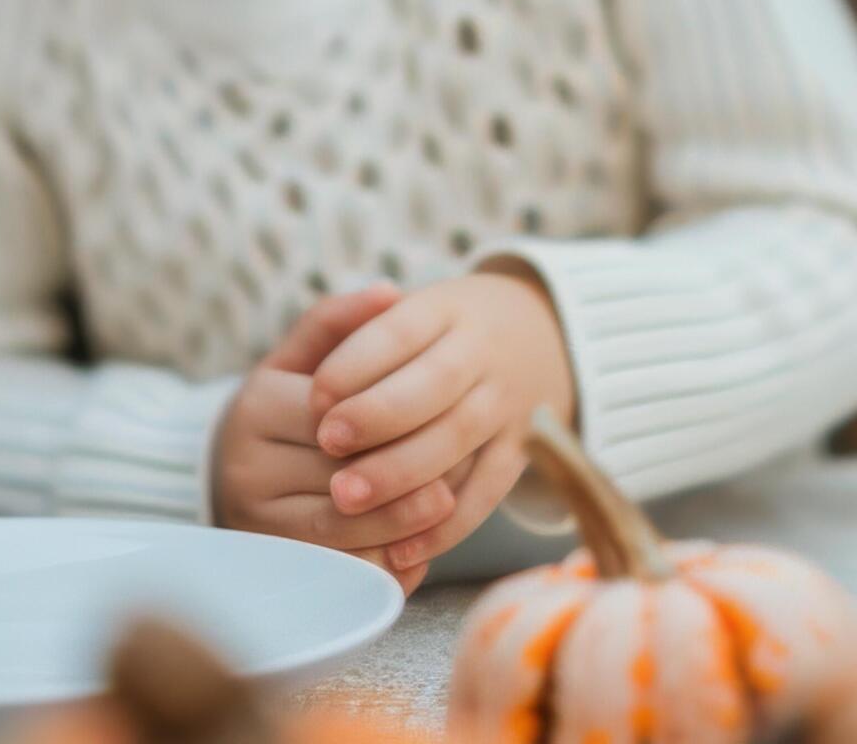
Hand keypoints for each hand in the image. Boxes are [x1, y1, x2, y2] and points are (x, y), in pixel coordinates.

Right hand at [209, 287, 453, 590]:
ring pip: (333, 527)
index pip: (330, 417)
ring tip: (442, 512)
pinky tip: (414, 552)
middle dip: (397, 477)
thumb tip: (391, 293)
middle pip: (334, 474)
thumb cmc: (284, 405)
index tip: (438, 419)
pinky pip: (329, 568)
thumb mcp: (301, 356)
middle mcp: (246, 465)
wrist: (230, 466)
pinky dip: (374, 564)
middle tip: (452, 478)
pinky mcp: (270, 559)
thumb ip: (341, 322)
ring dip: (392, 526)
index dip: (384, 423)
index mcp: (256, 406)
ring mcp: (254, 519)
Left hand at [306, 267, 575, 572]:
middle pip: (434, 383)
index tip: (315, 397)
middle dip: (377, 416)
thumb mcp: (409, 309)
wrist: (542, 336)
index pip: (401, 331)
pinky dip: (445, 526)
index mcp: (447, 309)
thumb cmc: (444, 331)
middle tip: (328, 444)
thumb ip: (356, 334)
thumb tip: (314, 385)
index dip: (356, 364)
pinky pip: (487, 492)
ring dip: (401, 472)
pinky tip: (400, 548)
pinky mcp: (521, 451)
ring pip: (458, 438)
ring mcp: (507, 402)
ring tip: (347, 498)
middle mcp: (483, 352)